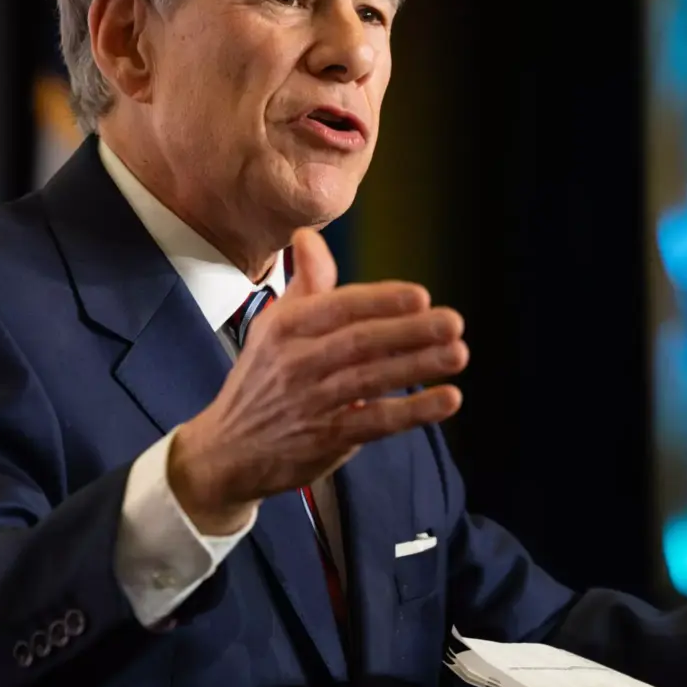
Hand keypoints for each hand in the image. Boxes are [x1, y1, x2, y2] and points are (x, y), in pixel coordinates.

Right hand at [168, 227, 467, 532]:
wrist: (228, 451)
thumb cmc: (264, 378)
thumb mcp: (274, 327)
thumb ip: (305, 283)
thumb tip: (309, 235)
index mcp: (284, 328)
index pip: (337, 308)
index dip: (381, 301)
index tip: (420, 296)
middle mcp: (295, 363)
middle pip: (358, 342)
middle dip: (409, 332)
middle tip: (453, 322)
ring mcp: (310, 403)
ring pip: (370, 380)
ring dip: (418, 366)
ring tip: (458, 354)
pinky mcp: (326, 439)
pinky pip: (375, 422)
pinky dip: (413, 412)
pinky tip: (447, 399)